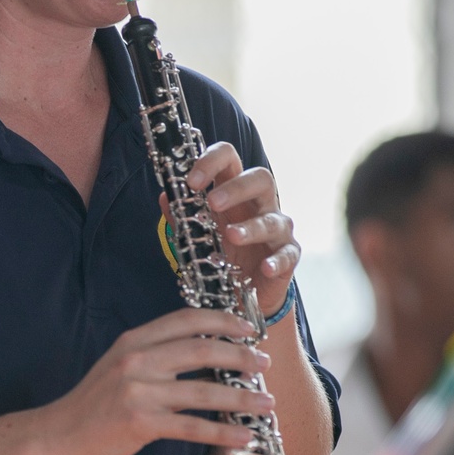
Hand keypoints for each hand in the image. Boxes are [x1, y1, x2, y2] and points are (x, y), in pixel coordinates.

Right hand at [46, 306, 274, 454]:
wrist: (55, 438)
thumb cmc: (92, 407)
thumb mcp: (118, 368)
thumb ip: (153, 357)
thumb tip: (201, 357)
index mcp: (133, 341)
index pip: (185, 320)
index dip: (222, 320)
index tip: (248, 328)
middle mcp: (137, 360)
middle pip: (203, 349)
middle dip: (241, 355)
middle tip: (264, 364)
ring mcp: (138, 391)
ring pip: (205, 390)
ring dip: (242, 398)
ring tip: (267, 404)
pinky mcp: (140, 423)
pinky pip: (192, 426)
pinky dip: (223, 432)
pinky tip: (243, 437)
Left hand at [174, 142, 300, 318]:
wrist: (242, 293)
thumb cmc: (224, 254)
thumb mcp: (198, 234)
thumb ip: (182, 216)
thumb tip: (165, 196)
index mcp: (235, 193)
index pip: (230, 161)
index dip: (212, 162)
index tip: (191, 181)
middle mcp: (260, 205)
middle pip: (260, 179)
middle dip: (236, 188)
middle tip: (213, 202)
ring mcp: (277, 229)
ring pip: (272, 220)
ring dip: (250, 227)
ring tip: (231, 236)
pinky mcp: (288, 254)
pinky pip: (287, 254)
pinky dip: (276, 260)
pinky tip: (264, 267)